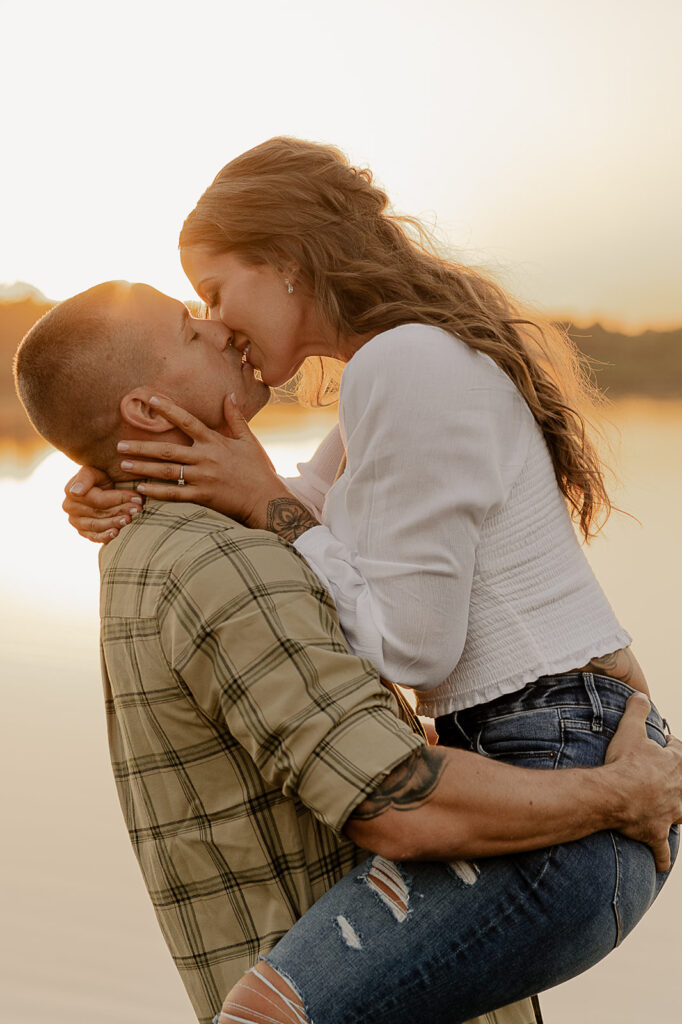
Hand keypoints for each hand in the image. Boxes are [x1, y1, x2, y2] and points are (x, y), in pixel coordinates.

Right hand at [63, 466, 142, 542]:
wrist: (99, 486)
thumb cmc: (99, 475)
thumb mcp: (93, 471)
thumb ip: (85, 479)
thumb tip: (76, 492)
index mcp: (71, 491)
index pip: (99, 499)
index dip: (119, 499)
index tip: (138, 498)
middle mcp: (70, 508)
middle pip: (100, 513)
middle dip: (121, 510)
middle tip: (138, 509)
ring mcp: (76, 521)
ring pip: (98, 525)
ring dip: (115, 523)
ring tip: (130, 519)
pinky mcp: (83, 531)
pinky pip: (94, 536)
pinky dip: (105, 536)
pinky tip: (116, 533)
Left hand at [115, 394, 291, 527]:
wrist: (266, 499)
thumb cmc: (258, 469)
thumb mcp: (248, 440)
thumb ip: (235, 418)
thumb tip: (229, 394)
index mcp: (215, 442)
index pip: (188, 421)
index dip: (170, 410)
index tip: (152, 400)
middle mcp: (206, 459)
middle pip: (167, 450)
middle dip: (142, 448)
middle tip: (119, 445)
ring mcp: (202, 479)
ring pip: (166, 472)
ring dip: (143, 468)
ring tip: (123, 465)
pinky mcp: (202, 497)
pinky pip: (175, 494)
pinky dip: (157, 492)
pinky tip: (140, 488)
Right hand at [605, 692, 681, 871]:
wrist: (616, 794)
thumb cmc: (624, 762)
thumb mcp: (630, 729)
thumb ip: (637, 709)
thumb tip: (641, 694)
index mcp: (674, 764)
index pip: (679, 752)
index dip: (672, 748)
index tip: (665, 745)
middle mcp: (678, 791)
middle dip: (679, 783)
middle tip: (670, 781)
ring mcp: (669, 814)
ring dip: (679, 814)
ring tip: (675, 813)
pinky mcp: (655, 832)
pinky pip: (661, 849)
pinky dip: (660, 856)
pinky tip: (660, 863)